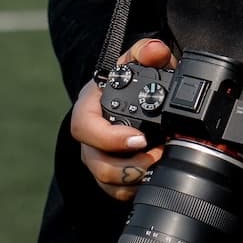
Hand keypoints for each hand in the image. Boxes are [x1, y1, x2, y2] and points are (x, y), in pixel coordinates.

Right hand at [72, 37, 177, 201]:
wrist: (137, 98)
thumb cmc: (132, 81)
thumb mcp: (139, 61)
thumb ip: (147, 52)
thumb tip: (156, 51)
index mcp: (90, 107)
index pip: (83, 126)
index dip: (108, 137)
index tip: (139, 139)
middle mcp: (90, 136)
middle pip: (94, 162)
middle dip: (125, 167)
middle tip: (155, 158)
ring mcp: (98, 157)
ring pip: (105, 181)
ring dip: (133, 180)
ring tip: (158, 167)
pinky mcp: (111, 174)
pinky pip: (116, 192)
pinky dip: (134, 190)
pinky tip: (153, 179)